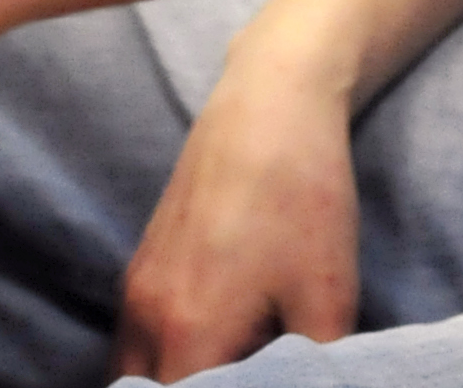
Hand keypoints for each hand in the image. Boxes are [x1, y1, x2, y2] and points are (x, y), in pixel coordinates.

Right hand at [109, 53, 362, 381]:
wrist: (270, 103)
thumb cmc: (301, 197)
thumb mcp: (328, 299)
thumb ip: (313, 368)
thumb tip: (315, 385)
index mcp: (189, 330)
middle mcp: (146, 313)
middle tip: (241, 383)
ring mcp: (137, 285)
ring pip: (134, 370)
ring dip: (173, 384)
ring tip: (231, 372)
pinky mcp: (144, 261)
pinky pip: (136, 337)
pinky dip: (164, 358)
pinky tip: (218, 346)